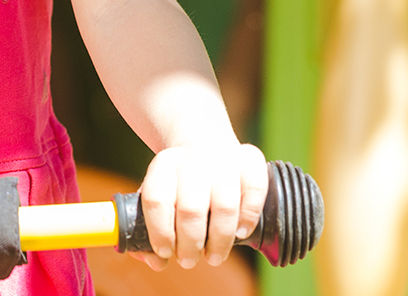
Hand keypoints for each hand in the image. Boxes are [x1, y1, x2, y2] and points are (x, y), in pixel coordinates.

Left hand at [132, 142, 267, 270]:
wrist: (206, 145)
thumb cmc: (179, 184)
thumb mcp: (158, 197)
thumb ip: (152, 230)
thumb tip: (155, 262)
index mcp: (164, 165)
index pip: (156, 200)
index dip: (160, 232)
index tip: (165, 252)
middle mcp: (193, 159)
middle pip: (191, 209)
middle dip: (190, 243)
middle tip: (188, 261)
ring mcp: (224, 159)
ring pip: (225, 206)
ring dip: (219, 240)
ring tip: (213, 257)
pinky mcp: (251, 161)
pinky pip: (255, 190)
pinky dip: (249, 217)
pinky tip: (240, 233)